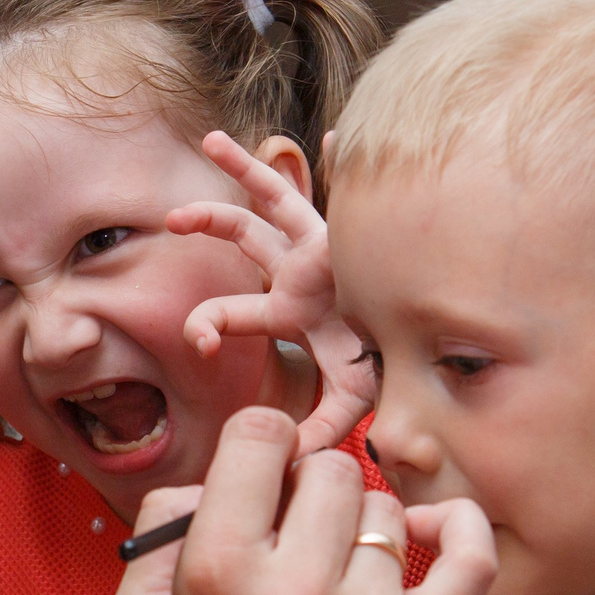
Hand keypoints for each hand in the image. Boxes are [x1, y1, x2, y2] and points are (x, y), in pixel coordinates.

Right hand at [113, 410, 499, 594]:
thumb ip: (163, 532)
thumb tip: (214, 476)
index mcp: (213, 571)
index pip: (261, 436)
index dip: (261, 446)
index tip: (262, 476)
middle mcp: (291, 590)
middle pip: (333, 470)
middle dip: (311, 488)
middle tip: (297, 534)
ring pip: (388, 515)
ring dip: (362, 532)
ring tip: (337, 576)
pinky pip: (469, 559)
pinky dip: (464, 530)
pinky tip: (435, 533)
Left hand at [169, 131, 375, 460]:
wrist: (424, 351)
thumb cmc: (386, 369)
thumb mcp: (348, 399)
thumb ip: (318, 429)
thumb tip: (291, 461)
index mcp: (291, 308)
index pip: (233, 310)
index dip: (207, 322)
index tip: (198, 343)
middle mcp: (300, 270)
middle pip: (246, 234)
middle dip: (208, 218)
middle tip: (171, 216)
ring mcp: (323, 245)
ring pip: (277, 197)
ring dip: (244, 167)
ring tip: (212, 140)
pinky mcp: (349, 232)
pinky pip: (345, 188)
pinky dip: (344, 158)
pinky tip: (342, 133)